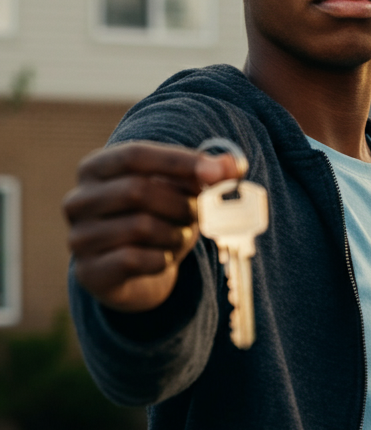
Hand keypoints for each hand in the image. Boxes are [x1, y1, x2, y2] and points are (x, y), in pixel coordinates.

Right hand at [63, 141, 240, 312]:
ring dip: (175, 234)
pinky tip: (163, 259)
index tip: (218, 171)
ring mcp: (79, 237)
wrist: (134, 274)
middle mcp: (79, 200)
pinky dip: (163, 259)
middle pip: (138, 190)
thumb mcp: (182, 192)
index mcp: (95, 168)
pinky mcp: (89, 271)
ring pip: (141, 226)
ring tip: (178, 237)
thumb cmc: (159, 219)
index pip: (135, 155)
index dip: (179, 161)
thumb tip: (233, 164)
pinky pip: (137, 260)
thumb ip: (206, 174)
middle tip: (198, 215)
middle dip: (180, 204)